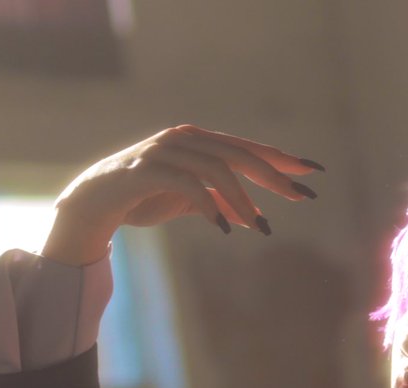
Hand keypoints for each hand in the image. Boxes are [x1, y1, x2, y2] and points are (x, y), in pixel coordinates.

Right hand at [43, 124, 323, 264]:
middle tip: (302, 196)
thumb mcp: (190, 202)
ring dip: (243, 199)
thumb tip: (257, 219)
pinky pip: (187, 185)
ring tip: (260, 225)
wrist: (94, 203)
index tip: (312, 173)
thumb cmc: (144, 199)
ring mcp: (164, 151)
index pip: (248, 149)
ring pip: (216, 169)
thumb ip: (221, 204)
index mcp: (199, 142)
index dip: (281, 159)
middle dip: (274, 176)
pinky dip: (210, 205)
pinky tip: (224, 228)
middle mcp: (185, 139)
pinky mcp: (146, 170)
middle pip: (239, 155)